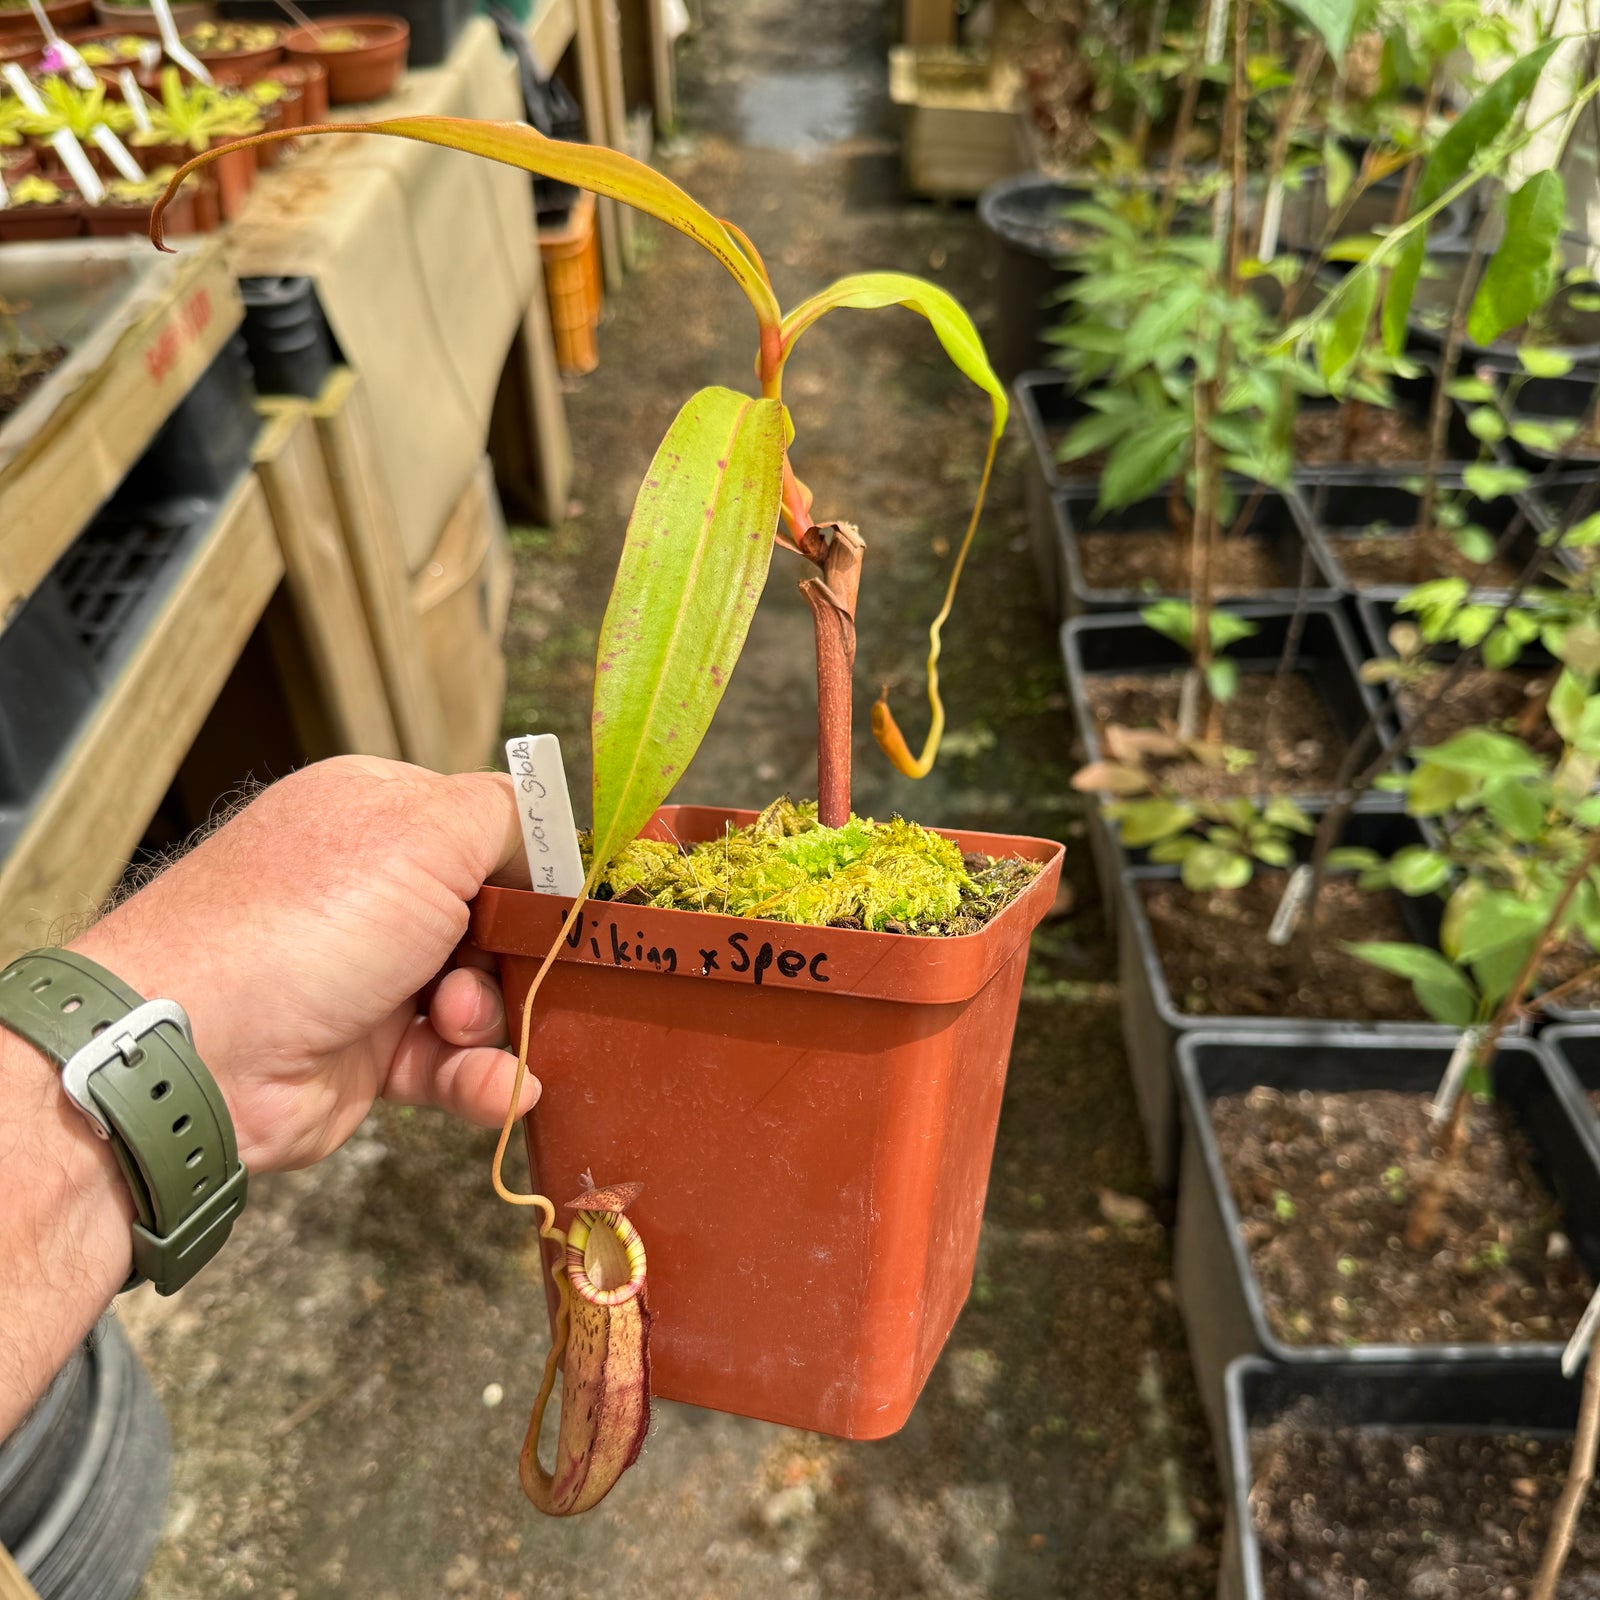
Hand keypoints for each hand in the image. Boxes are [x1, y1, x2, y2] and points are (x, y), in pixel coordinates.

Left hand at [72, 756, 538, 1172]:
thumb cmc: (307, 920)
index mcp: (378, 815)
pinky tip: (502, 1087)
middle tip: (519, 969)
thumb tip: (553, 829)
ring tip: (456, 1026)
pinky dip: (481, 1077)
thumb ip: (508, 814)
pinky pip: (451, 1063)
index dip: (534, 865)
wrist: (199, 1052)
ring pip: (480, 994)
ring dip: (490, 1016)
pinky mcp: (368, 1054)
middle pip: (494, 917)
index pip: (487, 827)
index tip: (572, 902)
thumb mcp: (425, 829)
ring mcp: (370, 973)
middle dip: (517, 951)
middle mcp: (373, 889)